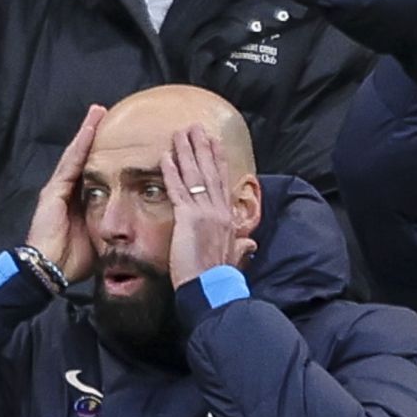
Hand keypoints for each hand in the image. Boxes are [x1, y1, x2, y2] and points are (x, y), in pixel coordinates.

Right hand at [26, 105, 104, 283]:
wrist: (50, 270)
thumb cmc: (74, 260)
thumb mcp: (102, 238)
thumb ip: (114, 227)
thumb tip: (136, 227)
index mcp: (78, 202)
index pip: (92, 171)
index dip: (103, 154)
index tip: (118, 138)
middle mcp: (67, 192)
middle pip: (83, 157)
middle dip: (93, 135)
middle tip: (104, 113)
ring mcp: (58, 190)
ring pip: (75, 155)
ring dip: (87, 132)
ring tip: (97, 112)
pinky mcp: (53, 191)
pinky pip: (70, 163)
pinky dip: (80, 145)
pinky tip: (88, 130)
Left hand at [163, 124, 256, 287]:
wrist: (212, 289)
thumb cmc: (219, 278)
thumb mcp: (234, 257)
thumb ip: (241, 247)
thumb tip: (251, 244)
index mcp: (228, 217)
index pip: (222, 182)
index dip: (218, 160)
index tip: (214, 142)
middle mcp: (218, 210)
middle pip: (210, 171)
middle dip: (202, 147)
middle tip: (196, 127)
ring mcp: (204, 212)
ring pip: (194, 175)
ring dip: (186, 151)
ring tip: (180, 133)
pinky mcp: (188, 218)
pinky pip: (178, 190)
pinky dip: (172, 172)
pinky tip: (165, 157)